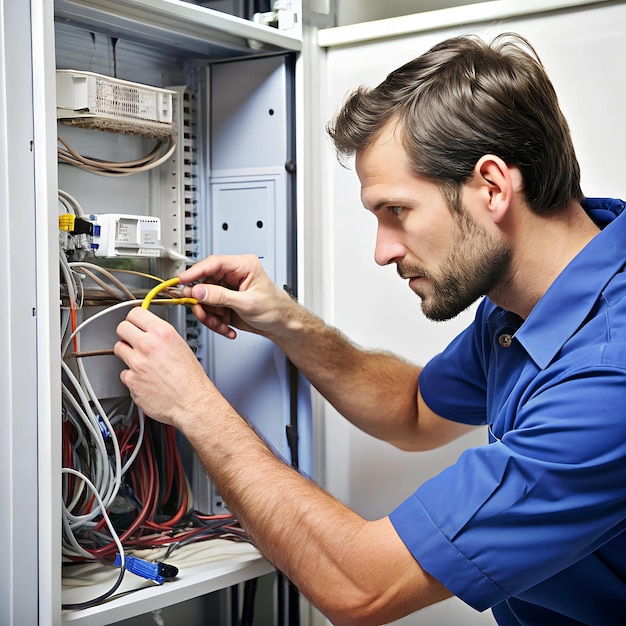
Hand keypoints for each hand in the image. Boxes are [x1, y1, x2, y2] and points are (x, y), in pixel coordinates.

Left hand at [114, 306, 214, 427]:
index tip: (134, 323)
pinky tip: (145, 379)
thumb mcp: (181, 346)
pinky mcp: (131, 381)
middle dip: (126, 334)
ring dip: (127, 354)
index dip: (134, 318)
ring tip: (141, 362)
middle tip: (133, 340)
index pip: (135, 313)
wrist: (192, 402)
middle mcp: (148, 346)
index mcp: (162, 333)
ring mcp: (137, 364)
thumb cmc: (191, 378)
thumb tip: (149, 331)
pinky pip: (124, 373)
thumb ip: (161, 336)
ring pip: (118, 349)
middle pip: (122, 328)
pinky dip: (132, 376)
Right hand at [177, 254, 298, 340]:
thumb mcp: (247, 303)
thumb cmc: (276, 309)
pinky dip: (215, 322)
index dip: (195, 271)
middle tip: (203, 313)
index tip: (182, 280)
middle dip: (204, 303)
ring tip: (221, 324)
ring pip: (205, 300)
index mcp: (244, 266)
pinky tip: (226, 327)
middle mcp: (234, 275)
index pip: (214, 263)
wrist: (283, 326)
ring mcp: (228, 289)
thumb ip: (220, 296)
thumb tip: (199, 290)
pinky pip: (210, 311)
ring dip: (210, 316)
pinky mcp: (225, 303)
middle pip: (205, 283)